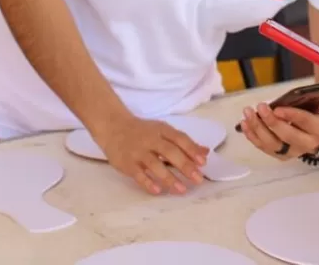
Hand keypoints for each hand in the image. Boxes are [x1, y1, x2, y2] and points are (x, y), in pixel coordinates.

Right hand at [94, 115, 208, 195]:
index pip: (179, 139)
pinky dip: (147, 182)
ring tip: (182, 190)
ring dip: (169, 178)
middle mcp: (151, 140)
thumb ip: (183, 142)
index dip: (192, 150)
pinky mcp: (126, 163)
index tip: (203, 163)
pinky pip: (138, 174)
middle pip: (170, 152)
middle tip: (198, 179)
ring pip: (155, 165)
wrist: (113, 127)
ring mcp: (138, 152)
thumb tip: (205, 152)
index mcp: (162, 130)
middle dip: (185, 166)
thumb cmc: (143, 131)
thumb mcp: (163, 131)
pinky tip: (158, 191)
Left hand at [239, 102, 318, 159]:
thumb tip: (307, 92)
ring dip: (258, 129)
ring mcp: (294, 152)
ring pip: (273, 144)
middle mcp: (308, 144)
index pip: (306, 122)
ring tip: (248, 113)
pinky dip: (253, 136)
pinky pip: (265, 148)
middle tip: (260, 106)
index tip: (277, 108)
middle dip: (271, 122)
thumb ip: (316, 97)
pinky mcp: (283, 155)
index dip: (291, 116)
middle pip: (287, 136)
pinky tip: (244, 124)